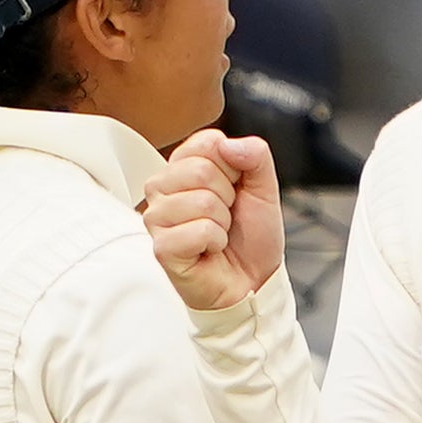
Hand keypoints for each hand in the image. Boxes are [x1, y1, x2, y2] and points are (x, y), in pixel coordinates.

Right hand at [143, 129, 285, 307]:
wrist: (253, 280)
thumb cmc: (250, 237)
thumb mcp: (264, 188)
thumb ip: (255, 155)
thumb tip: (229, 145)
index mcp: (184, 166)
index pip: (208, 142)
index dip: (234, 169)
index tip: (234, 192)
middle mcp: (163, 187)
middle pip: (202, 170)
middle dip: (228, 199)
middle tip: (226, 218)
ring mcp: (157, 217)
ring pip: (201, 201)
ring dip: (222, 223)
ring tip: (218, 235)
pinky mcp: (161, 246)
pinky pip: (200, 230)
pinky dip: (216, 242)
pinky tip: (209, 251)